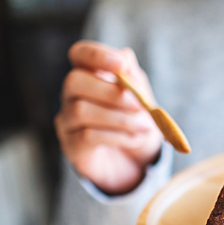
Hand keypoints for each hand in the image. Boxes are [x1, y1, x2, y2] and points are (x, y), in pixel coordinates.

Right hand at [55, 40, 162, 194]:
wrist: (138, 161)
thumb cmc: (137, 123)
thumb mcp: (142, 99)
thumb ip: (133, 79)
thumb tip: (124, 57)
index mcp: (91, 75)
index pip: (80, 54)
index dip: (97, 56)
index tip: (120, 65)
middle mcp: (72, 95)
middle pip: (74, 81)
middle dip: (110, 92)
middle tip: (139, 105)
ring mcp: (68, 121)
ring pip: (80, 111)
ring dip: (119, 118)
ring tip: (146, 126)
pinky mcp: (72, 146)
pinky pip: (87, 136)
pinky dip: (118, 136)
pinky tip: (137, 139)